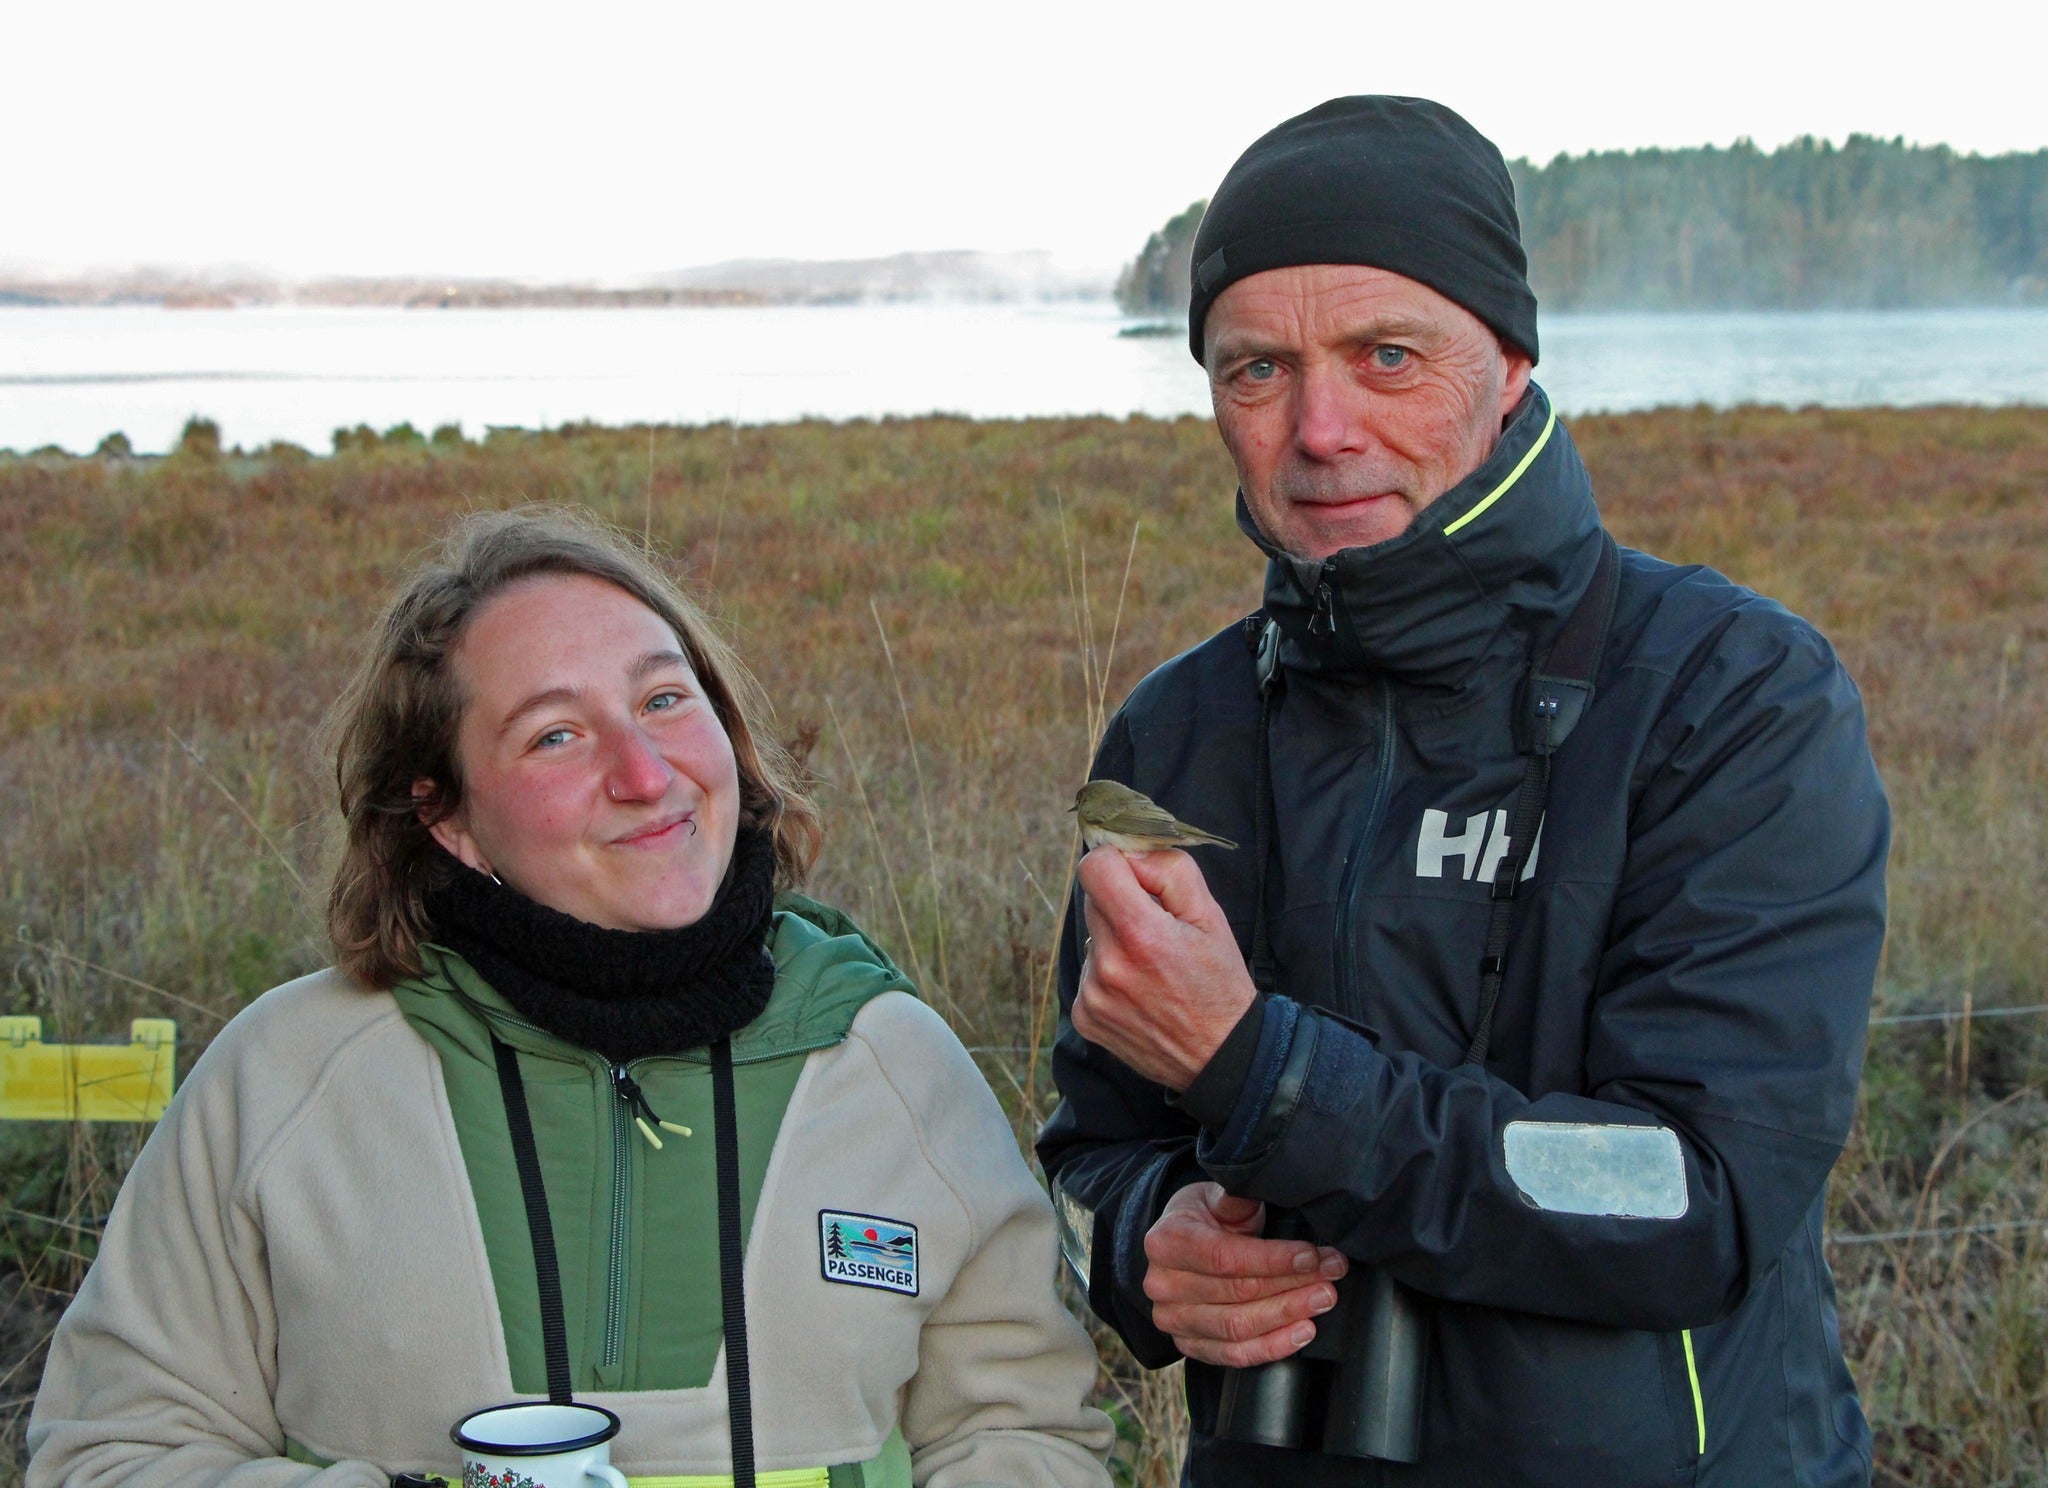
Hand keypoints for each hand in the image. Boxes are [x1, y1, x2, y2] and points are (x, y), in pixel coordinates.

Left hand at [1071, 845, 1257, 1089]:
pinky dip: (1108, 974)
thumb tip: (1129, 855)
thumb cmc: (1219, 983)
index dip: (1117, 864)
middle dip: (1122, 903)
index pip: (1093, 868)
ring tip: (1152, 967)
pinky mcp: (1085, 1017)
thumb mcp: (1210, 916)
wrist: (1220, 1056)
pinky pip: (1088, 973)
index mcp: (1140, 934)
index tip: (1139, 879)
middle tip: (1157, 927)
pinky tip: (1140, 991)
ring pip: (1092, 937)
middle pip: (1093, 901)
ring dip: (1115, 941)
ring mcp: (1092, 995)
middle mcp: (1108, 965)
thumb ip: (1169, 871)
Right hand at [1143, 1182, 1347, 1367]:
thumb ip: (1236, 1198)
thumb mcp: (1215, 1196)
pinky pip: (1234, 1355)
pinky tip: (1302, 1332)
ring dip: (1287, 1315)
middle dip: (1292, 1284)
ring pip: (1238, 1327)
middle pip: (1238, 1293)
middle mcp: (1162, 1284)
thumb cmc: (1202, 1218)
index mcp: (1166, 1241)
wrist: (1179, 1246)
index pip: (1226, 1257)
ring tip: (1322, 1300)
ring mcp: (1173, 1319)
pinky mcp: (1189, 1345)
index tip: (1312, 1257)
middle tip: (1330, 1276)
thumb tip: (1257, 1186)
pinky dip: (1272, 1347)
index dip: (1274, 1260)